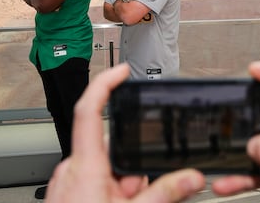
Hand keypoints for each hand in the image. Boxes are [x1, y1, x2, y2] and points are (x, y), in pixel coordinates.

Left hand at [45, 63, 204, 202]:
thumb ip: (165, 193)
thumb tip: (192, 176)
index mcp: (84, 167)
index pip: (90, 110)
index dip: (105, 84)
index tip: (121, 70)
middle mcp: (71, 171)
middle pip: (110, 149)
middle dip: (132, 169)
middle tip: (141, 195)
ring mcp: (67, 185)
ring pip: (106, 171)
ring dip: (123, 186)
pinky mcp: (67, 197)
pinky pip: (95, 184)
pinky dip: (112, 194)